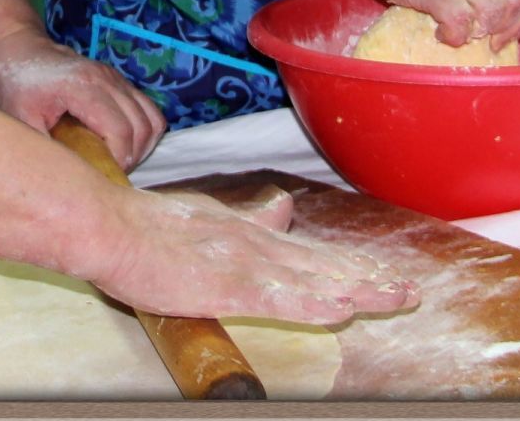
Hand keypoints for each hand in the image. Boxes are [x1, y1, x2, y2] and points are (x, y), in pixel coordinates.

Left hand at [0, 24, 164, 169]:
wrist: (21, 50)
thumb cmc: (17, 85)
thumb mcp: (21, 120)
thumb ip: (45, 149)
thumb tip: (67, 180)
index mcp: (83, 87)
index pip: (120, 130)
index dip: (118, 160)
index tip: (102, 175)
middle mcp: (107, 79)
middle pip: (142, 127)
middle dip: (132, 157)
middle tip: (109, 172)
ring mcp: (116, 78)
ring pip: (153, 119)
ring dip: (142, 146)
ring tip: (117, 160)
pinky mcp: (120, 82)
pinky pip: (149, 111)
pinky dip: (144, 132)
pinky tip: (121, 144)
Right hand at [89, 182, 419, 323]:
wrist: (109, 225)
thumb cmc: (144, 227)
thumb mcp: (205, 216)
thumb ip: (246, 218)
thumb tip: (282, 208)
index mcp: (248, 231)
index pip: (309, 253)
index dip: (349, 266)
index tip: (383, 274)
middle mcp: (255, 243)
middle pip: (322, 264)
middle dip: (368, 278)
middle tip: (409, 290)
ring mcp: (243, 262)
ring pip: (311, 278)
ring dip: (356, 289)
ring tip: (394, 297)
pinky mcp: (225, 283)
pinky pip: (278, 298)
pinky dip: (312, 304)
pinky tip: (339, 310)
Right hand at [309, 0, 519, 48]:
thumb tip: (496, 6)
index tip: (508, 31)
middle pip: (515, 2)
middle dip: (509, 29)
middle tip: (490, 41)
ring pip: (493, 12)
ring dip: (483, 32)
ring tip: (463, 34)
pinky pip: (460, 21)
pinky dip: (456, 36)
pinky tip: (443, 34)